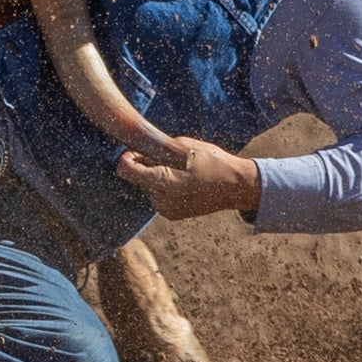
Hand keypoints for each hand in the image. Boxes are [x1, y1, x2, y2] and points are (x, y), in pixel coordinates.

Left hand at [115, 140, 260, 220]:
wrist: (236, 187)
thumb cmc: (213, 162)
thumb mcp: (184, 147)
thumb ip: (157, 149)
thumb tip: (137, 150)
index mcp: (162, 182)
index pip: (126, 170)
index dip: (127, 157)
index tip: (137, 150)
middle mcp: (160, 200)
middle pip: (138, 178)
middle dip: (145, 166)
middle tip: (168, 158)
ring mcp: (166, 210)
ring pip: (148, 187)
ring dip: (155, 177)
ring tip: (180, 171)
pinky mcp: (172, 214)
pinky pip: (158, 196)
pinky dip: (164, 187)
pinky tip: (183, 181)